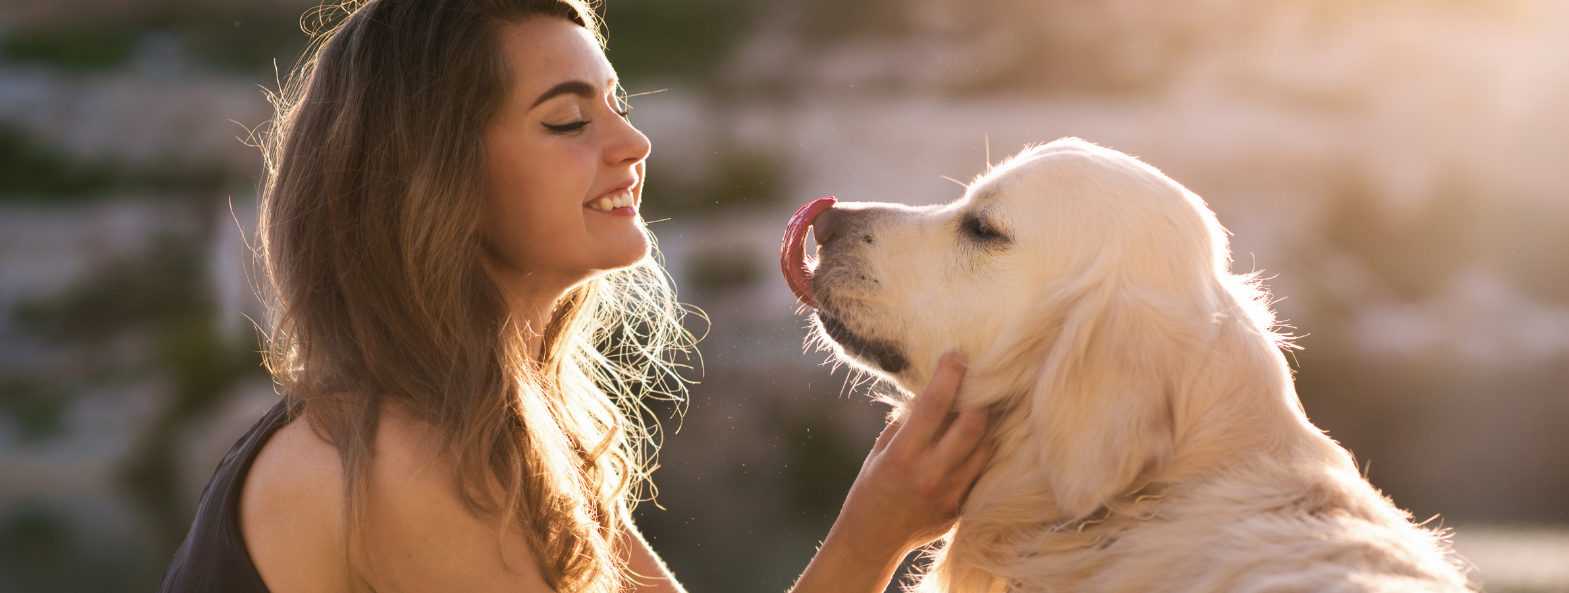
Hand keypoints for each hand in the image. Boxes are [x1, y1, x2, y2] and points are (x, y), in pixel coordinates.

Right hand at [790, 352, 992, 592]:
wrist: (871, 541)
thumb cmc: (870, 489)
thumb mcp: (881, 451)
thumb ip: (907, 423)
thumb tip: (932, 392)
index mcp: (903, 456)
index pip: (935, 405)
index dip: (949, 375)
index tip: (955, 355)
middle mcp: (930, 475)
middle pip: (974, 425)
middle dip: (980, 397)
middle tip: (979, 379)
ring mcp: (950, 494)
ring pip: (986, 447)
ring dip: (988, 422)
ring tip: (985, 404)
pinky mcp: (961, 508)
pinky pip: (983, 471)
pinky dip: (984, 449)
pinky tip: (981, 436)